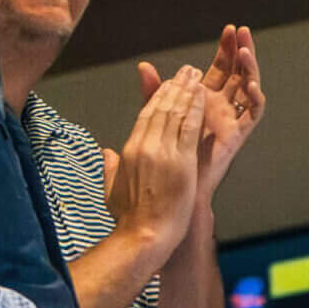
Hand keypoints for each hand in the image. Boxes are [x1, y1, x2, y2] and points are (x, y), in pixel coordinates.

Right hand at [107, 64, 205, 257]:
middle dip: (174, 87)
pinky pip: (189, 128)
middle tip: (186, 71)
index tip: (167, 84)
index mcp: (130, 150)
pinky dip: (195, 109)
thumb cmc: (129, 220)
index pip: (145, 115)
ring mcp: (163, 152)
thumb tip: (106, 152)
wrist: (143, 235)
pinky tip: (202, 96)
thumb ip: (111, 167)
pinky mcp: (181, 162)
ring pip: (175, 113)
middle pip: (160, 108)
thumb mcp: (113, 189)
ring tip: (196, 76)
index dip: (158, 97)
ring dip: (187, 92)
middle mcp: (145, 146)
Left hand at [141, 24, 263, 201]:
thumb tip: (143, 66)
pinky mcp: (237, 135)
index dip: (226, 49)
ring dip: (250, 69)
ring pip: (248, 88)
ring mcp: (231, 120)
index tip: (228, 29)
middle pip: (238, 72)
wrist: (173, 189)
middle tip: (242, 32)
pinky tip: (251, 85)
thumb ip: (154, 91)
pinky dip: (255, 99)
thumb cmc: (165, 157)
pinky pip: (252, 114)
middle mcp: (221, 107)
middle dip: (241, 51)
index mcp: (205, 99)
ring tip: (245, 52)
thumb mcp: (158, 116)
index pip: (221, 67)